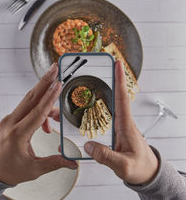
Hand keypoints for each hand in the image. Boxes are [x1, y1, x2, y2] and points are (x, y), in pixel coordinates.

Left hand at [0, 63, 76, 185]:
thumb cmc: (6, 169)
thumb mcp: (32, 170)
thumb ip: (54, 163)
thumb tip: (72, 162)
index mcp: (18, 135)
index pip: (38, 112)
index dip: (50, 97)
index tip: (58, 84)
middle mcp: (12, 122)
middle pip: (31, 97)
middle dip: (44, 81)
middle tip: (54, 68)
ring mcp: (10, 119)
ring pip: (29, 100)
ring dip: (44, 94)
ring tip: (58, 108)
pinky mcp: (11, 119)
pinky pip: (27, 108)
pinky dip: (39, 109)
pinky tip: (46, 123)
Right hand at [84, 60, 157, 184]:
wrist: (148, 172)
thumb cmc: (140, 167)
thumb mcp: (123, 166)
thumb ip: (106, 156)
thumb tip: (89, 145)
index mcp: (126, 125)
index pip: (122, 98)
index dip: (119, 80)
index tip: (117, 64)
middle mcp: (123, 121)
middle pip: (115, 95)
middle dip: (110, 78)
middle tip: (102, 65)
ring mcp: (120, 124)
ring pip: (110, 103)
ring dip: (104, 90)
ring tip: (94, 79)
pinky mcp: (117, 129)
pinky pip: (107, 114)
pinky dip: (100, 105)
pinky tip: (92, 105)